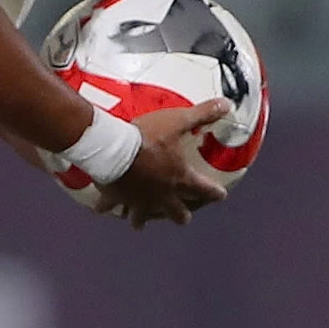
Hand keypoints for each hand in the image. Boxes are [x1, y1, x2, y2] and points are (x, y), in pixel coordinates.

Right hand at [94, 99, 230, 228]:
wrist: (113, 147)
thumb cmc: (148, 136)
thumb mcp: (178, 121)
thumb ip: (203, 114)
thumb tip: (226, 105)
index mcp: (179, 179)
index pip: (204, 189)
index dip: (215, 193)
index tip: (220, 195)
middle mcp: (161, 196)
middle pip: (176, 214)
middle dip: (181, 215)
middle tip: (184, 216)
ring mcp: (137, 200)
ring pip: (142, 218)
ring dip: (143, 219)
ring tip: (141, 222)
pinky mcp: (115, 198)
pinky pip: (108, 207)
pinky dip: (105, 207)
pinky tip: (102, 207)